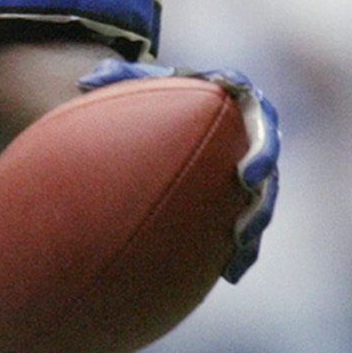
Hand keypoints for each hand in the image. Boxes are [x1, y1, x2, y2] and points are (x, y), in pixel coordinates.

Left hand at [81, 58, 278, 280]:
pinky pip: (247, 225)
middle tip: (248, 195)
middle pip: (266, 159)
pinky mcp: (242, 196)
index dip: (259, 146)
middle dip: (262, 183)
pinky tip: (230, 274)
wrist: (176, 112)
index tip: (245, 171)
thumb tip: (85, 81)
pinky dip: (241, 250)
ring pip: (262, 198)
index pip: (258, 120)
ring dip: (255, 223)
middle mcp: (251, 133)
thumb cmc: (160, 92)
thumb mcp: (141, 82)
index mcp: (237, 100)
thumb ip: (119, 78)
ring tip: (241, 246)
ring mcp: (250, 167)